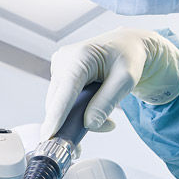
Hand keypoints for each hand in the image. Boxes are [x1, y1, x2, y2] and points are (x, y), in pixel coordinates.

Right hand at [41, 28, 178, 137]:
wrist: (126, 44)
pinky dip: (72, 109)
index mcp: (80, 57)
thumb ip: (107, 102)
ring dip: (74, 116)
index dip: (57, 115)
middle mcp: (64, 59)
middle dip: (74, 121)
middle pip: (58, 101)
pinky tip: (91, 107)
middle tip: (102, 130)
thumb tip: (89, 124)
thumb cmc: (128, 58)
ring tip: (104, 119)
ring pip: (57, 103)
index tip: (49, 135)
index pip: (66, 91)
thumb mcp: (126, 81)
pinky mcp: (58, 73)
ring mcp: (58, 66)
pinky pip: (60, 99)